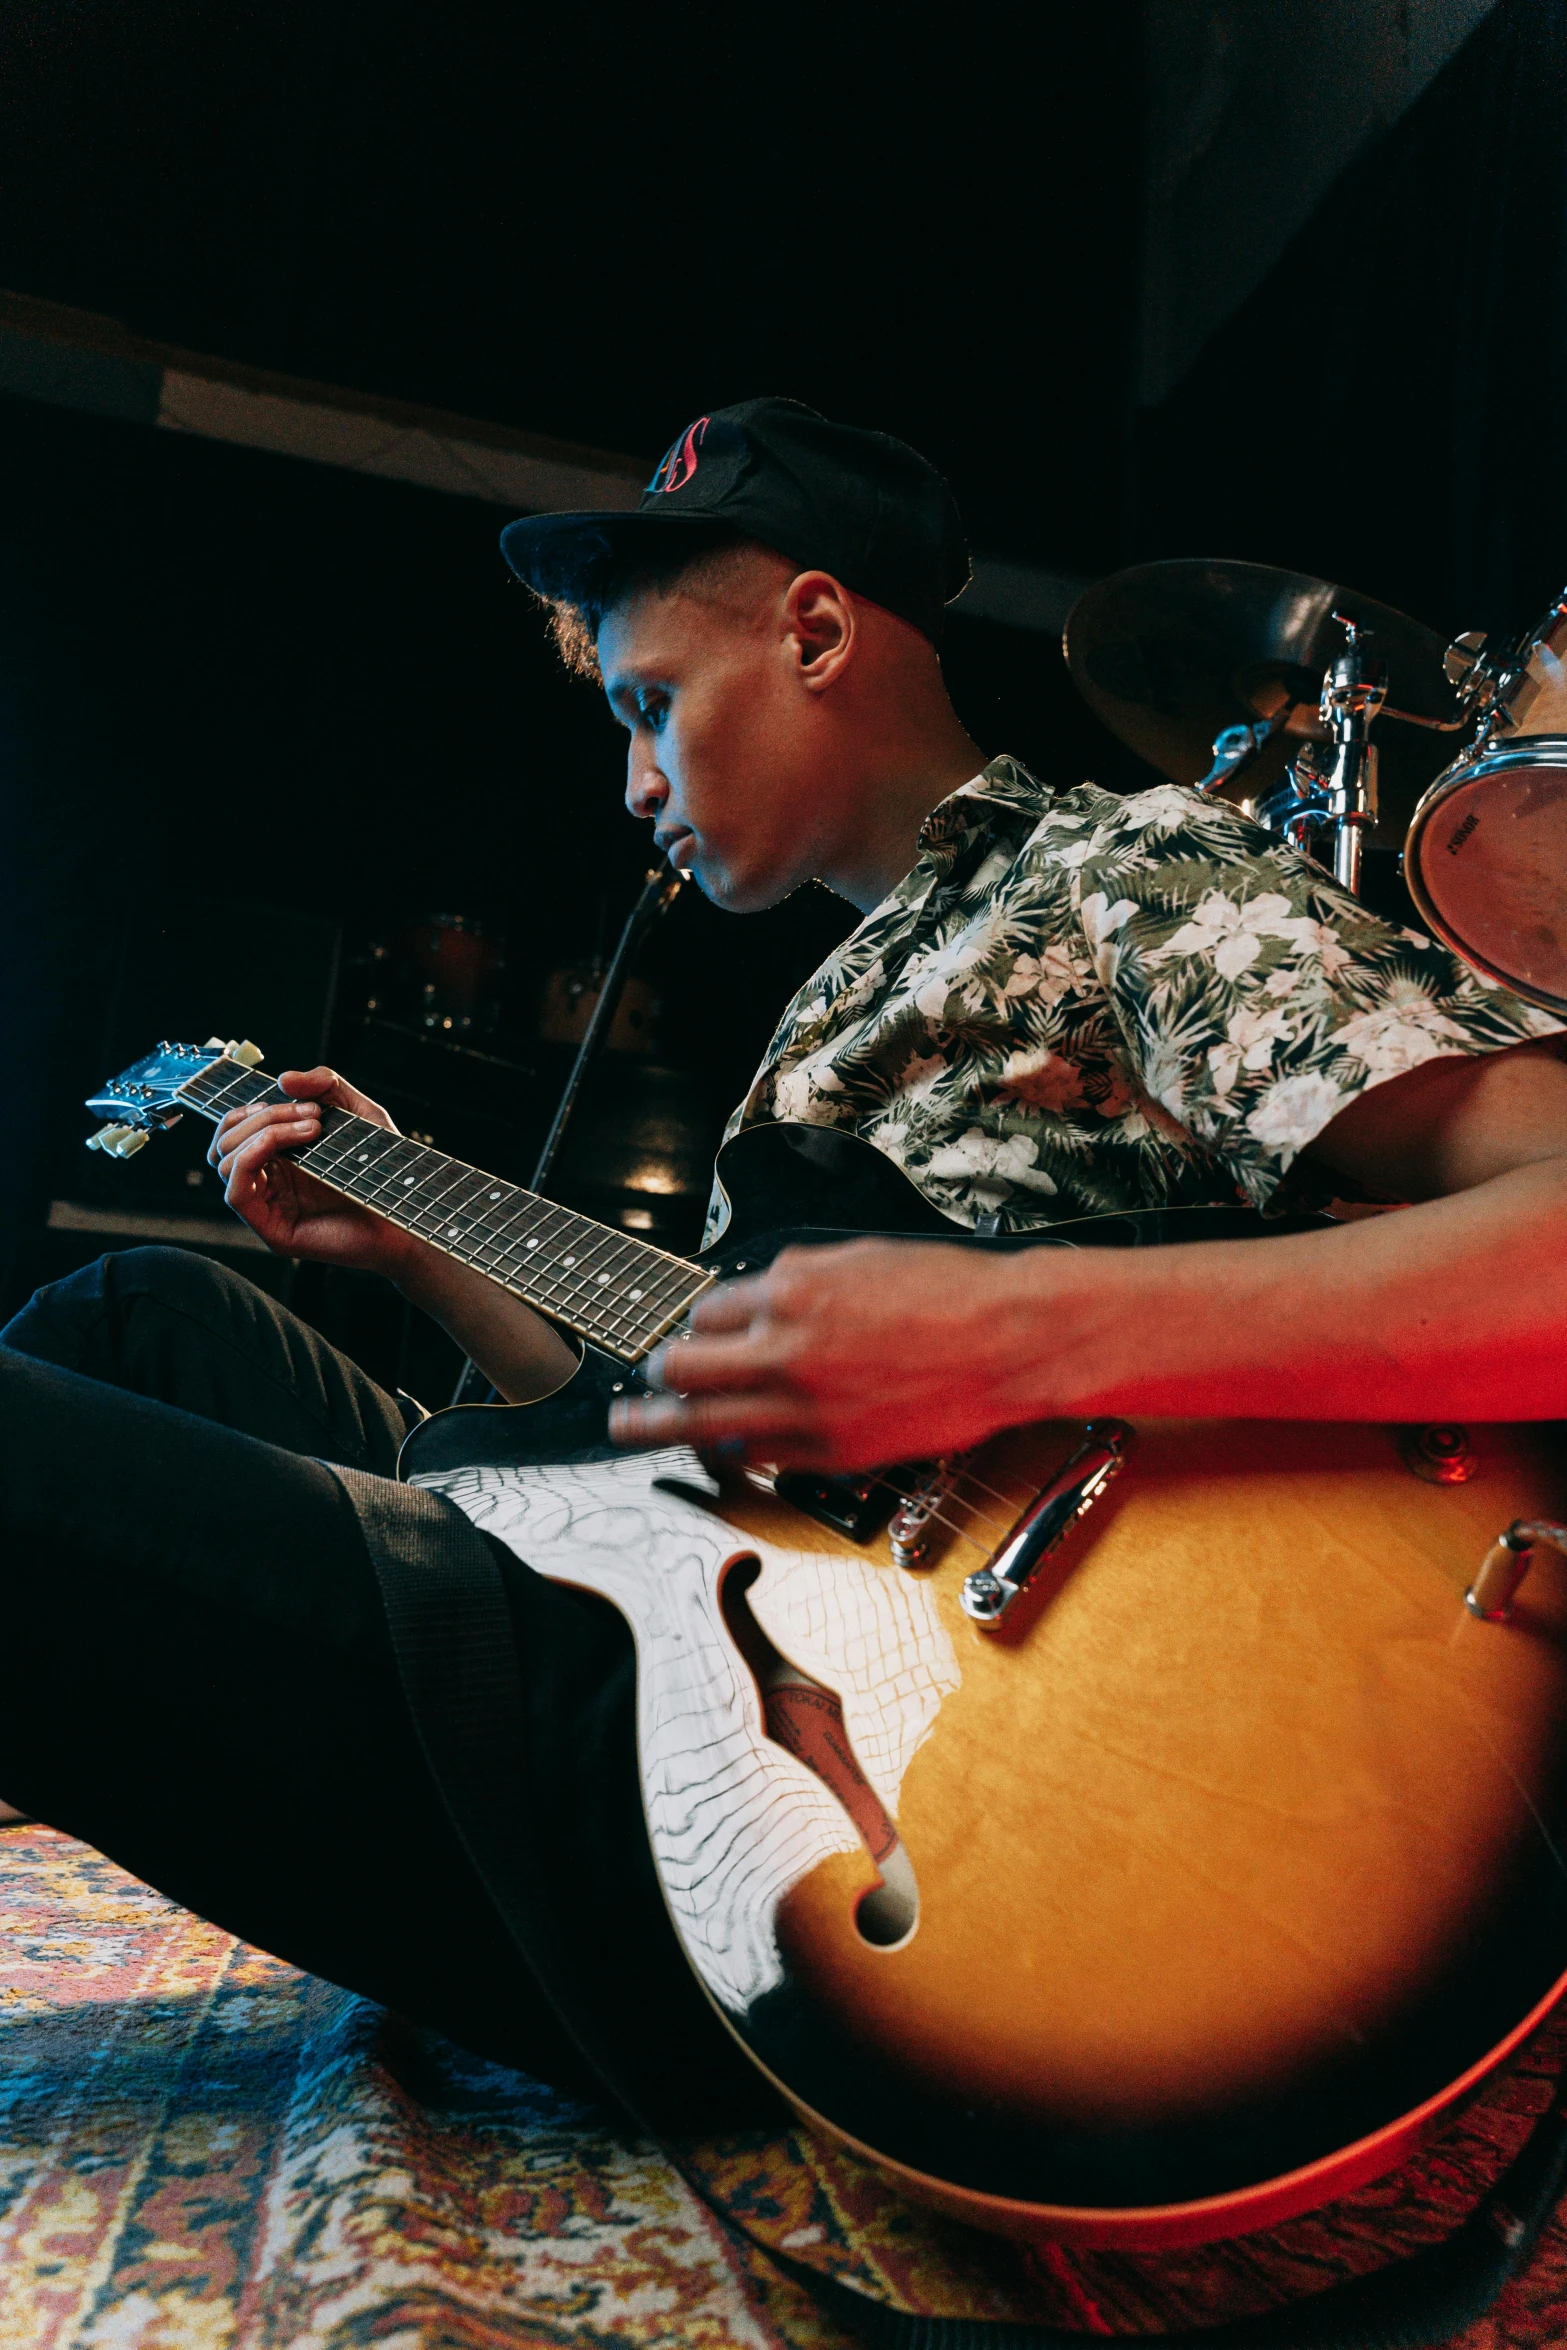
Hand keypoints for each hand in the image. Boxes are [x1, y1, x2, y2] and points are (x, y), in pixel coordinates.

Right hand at [209, 1065, 427, 1277]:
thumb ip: (327, 1086)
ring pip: (224, 1162)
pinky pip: (236, 1191)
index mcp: (277, 1160)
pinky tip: (288, 1147)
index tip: (291, 1096)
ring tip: (313, 1127)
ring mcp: (267, 1210)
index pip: (232, 1131)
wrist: (409, 1210)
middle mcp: (267, 1184)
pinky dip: (252, 1157)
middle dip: (264, 1116)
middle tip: (312, 1113)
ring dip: (263, 1133)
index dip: (250, 1108)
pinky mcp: (274, 1232)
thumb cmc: (384, 1169)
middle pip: (224, 1142)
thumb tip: (283, 1078)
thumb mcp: (359, 1112)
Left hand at [606, 1238, 1060, 1470]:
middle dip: (661, 1373)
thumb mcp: (859, 1258)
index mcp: (792, 1287)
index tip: (692, 1332)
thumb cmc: (950, 1291)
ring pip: (704, 1424)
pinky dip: (735, 1451)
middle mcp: (787, 1346)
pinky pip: (759, 1457)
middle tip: (646, 1380)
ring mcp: (806, 1405)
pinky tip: (721, 1451)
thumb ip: (799, 1280)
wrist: (1011, 1339)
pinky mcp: (833, 1451)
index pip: (707, 1310)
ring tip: (631, 1427)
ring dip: (662, 1424)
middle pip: (684, 1368)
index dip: (697, 1323)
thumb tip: (756, 1298)